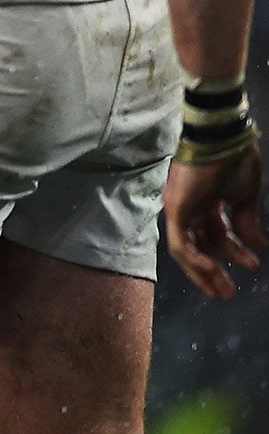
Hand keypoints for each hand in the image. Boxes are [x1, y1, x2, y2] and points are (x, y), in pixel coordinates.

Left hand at [165, 146, 266, 299]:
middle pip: (198, 246)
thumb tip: (258, 246)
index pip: (216, 235)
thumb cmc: (235, 161)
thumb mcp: (244, 197)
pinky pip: (180, 243)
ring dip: (203, 274)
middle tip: (228, 294)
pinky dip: (194, 261)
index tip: (254, 264)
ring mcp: (180, 208)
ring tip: (223, 291)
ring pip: (185, 251)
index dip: (234, 253)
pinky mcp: (175, 209)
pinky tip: (212, 270)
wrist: (224, 139)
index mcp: (206, 202)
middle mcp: (189, 207)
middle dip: (213, 272)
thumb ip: (246, 222)